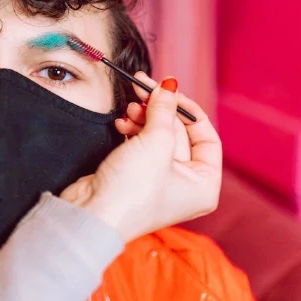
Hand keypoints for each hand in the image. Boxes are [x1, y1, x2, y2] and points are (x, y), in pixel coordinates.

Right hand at [60, 73, 221, 241]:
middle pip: (180, 134)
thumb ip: (164, 110)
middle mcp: (186, 185)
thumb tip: (169, 86)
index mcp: (204, 185)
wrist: (92, 214)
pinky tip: (121, 123)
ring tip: (129, 110)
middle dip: (160, 111)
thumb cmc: (131, 192)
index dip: (189, 111)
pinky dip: (132, 130)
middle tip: (143, 89)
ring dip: (143, 118)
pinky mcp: (137, 175)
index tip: (171, 91)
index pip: (207, 137)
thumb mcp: (155, 143)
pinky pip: (142, 145)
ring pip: (158, 137)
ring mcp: (160, 180)